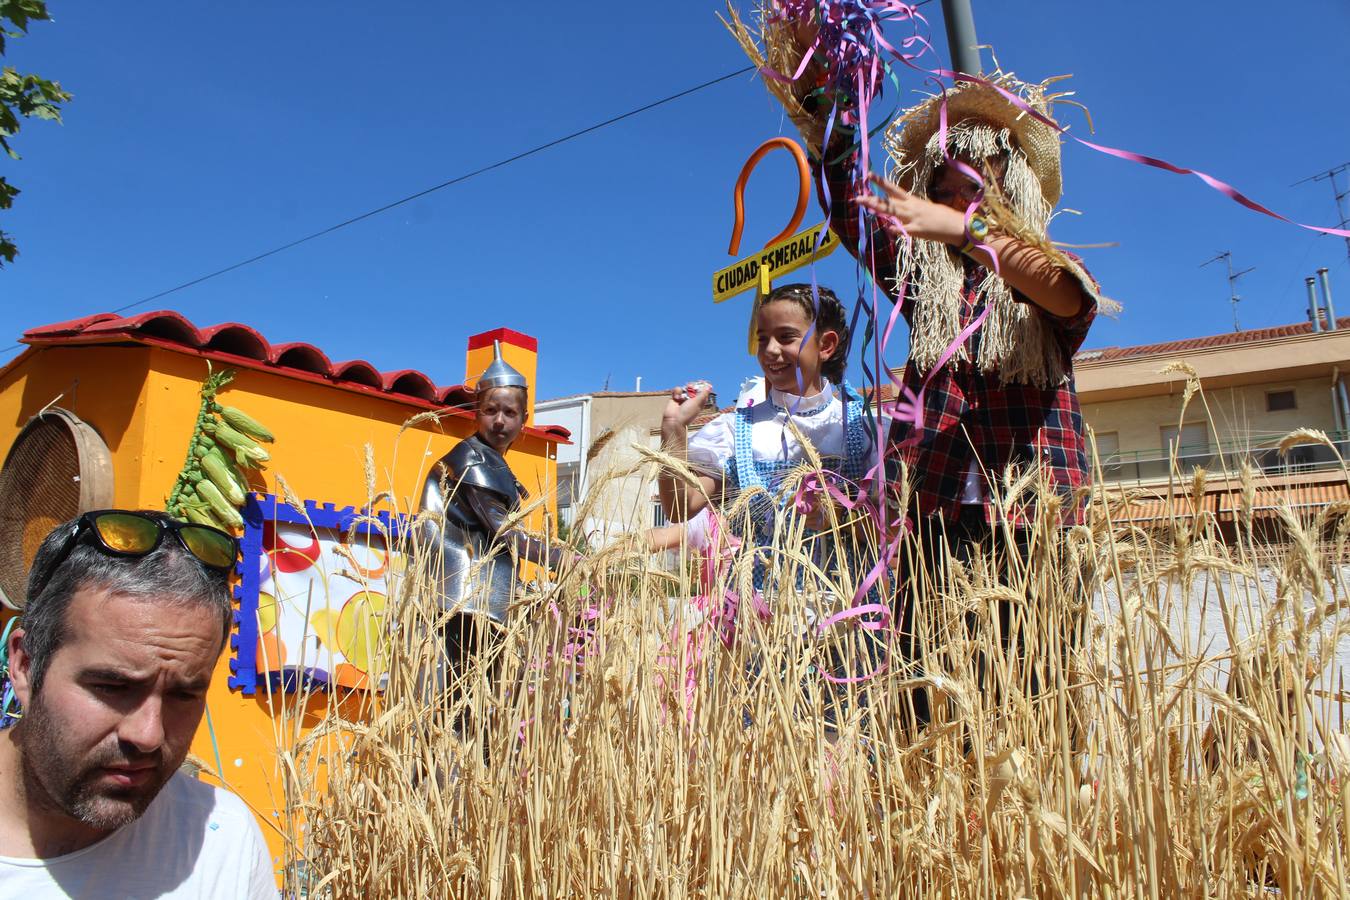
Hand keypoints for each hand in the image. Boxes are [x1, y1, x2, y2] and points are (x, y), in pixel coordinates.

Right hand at [662, 383, 711, 430]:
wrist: (674, 420)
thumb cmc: (687, 413)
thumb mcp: (697, 403)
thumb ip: (703, 394)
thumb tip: (710, 386)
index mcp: (699, 402)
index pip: (703, 391)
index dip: (702, 386)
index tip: (701, 381)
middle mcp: (692, 400)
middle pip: (694, 387)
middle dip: (692, 386)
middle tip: (690, 386)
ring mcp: (683, 398)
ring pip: (685, 388)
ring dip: (683, 390)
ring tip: (682, 395)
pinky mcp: (676, 397)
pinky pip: (677, 390)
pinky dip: (677, 392)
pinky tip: (676, 398)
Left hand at [853, 174, 967, 244]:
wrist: (958, 225)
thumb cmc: (943, 217)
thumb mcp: (925, 209)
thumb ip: (910, 211)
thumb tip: (897, 215)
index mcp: (913, 201)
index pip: (894, 190)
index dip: (881, 183)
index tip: (868, 175)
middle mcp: (911, 207)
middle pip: (889, 202)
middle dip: (873, 199)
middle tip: (857, 197)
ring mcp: (914, 219)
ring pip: (893, 212)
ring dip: (879, 209)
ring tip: (866, 205)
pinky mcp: (918, 231)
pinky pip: (903, 230)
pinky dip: (896, 229)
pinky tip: (888, 228)